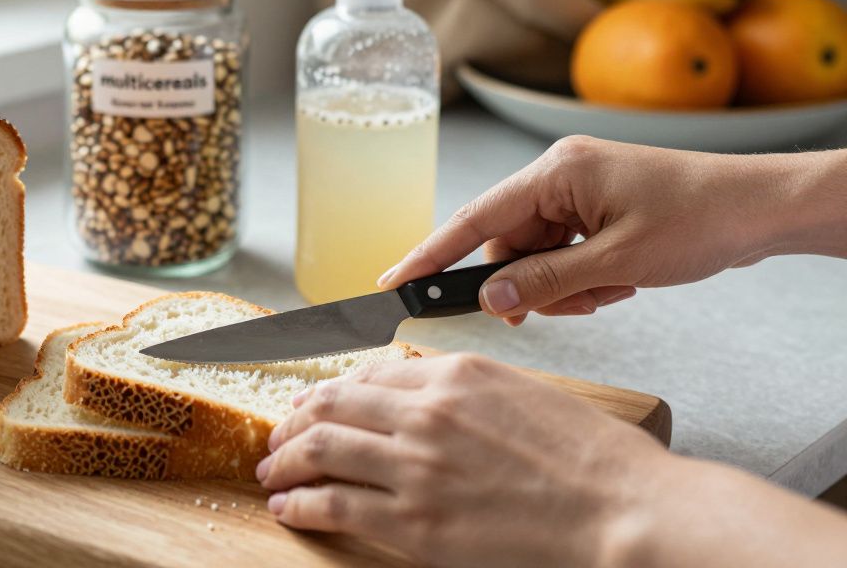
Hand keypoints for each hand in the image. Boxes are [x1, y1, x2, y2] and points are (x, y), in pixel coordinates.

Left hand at [258, 354, 668, 565]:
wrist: (626, 514)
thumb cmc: (593, 462)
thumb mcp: (525, 395)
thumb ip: (463, 389)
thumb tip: (414, 386)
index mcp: (455, 375)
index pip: (365, 375)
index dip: (326, 392)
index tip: (310, 405)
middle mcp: (426, 412)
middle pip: (330, 406)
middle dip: (292, 423)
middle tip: (277, 439)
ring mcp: (416, 466)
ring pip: (320, 450)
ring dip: (284, 461)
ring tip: (270, 474)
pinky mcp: (415, 522)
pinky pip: (334, 504)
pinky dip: (300, 504)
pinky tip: (288, 508)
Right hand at [378, 135, 820, 324]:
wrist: (763, 209)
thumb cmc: (701, 219)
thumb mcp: (618, 263)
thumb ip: (547, 282)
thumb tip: (490, 300)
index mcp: (557, 172)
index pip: (476, 218)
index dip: (431, 253)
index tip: (394, 280)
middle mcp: (560, 175)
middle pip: (507, 243)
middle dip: (529, 284)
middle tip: (562, 308)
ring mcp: (578, 192)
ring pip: (536, 255)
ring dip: (563, 286)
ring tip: (610, 291)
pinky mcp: (596, 209)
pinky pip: (562, 253)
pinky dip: (582, 278)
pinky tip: (619, 282)